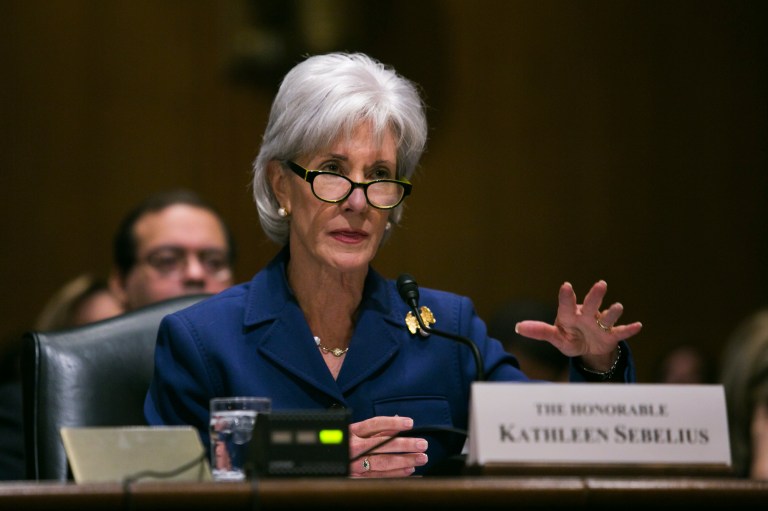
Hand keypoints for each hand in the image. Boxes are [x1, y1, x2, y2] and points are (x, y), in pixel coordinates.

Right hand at [348, 415, 427, 477]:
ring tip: (420, 459)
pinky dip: (397, 476)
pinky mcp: (355, 478)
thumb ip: (374, 428)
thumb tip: (396, 419)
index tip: (410, 423)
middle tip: (423, 444)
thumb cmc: (341, 443)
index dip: (392, 423)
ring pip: (382, 463)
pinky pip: (379, 478)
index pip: (374, 424)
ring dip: (404, 462)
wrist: (318, 462)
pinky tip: (410, 473)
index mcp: (351, 431)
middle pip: (382, 446)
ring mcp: (353, 464)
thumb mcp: (352, 431)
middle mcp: (352, 447)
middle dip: (404, 445)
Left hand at [514, 280, 641, 369]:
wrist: (588, 348)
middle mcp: (587, 316)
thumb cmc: (569, 337)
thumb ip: (539, 331)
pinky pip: (621, 332)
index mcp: (570, 315)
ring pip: (607, 317)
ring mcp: (600, 325)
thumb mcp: (555, 337)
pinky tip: (638, 325)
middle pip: (591, 305)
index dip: (566, 296)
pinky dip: (629, 330)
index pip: (566, 305)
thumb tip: (517, 327)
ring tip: (617, 306)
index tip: (566, 286)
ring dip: (612, 313)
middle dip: (595, 296)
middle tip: (601, 284)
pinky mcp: (611, 335)